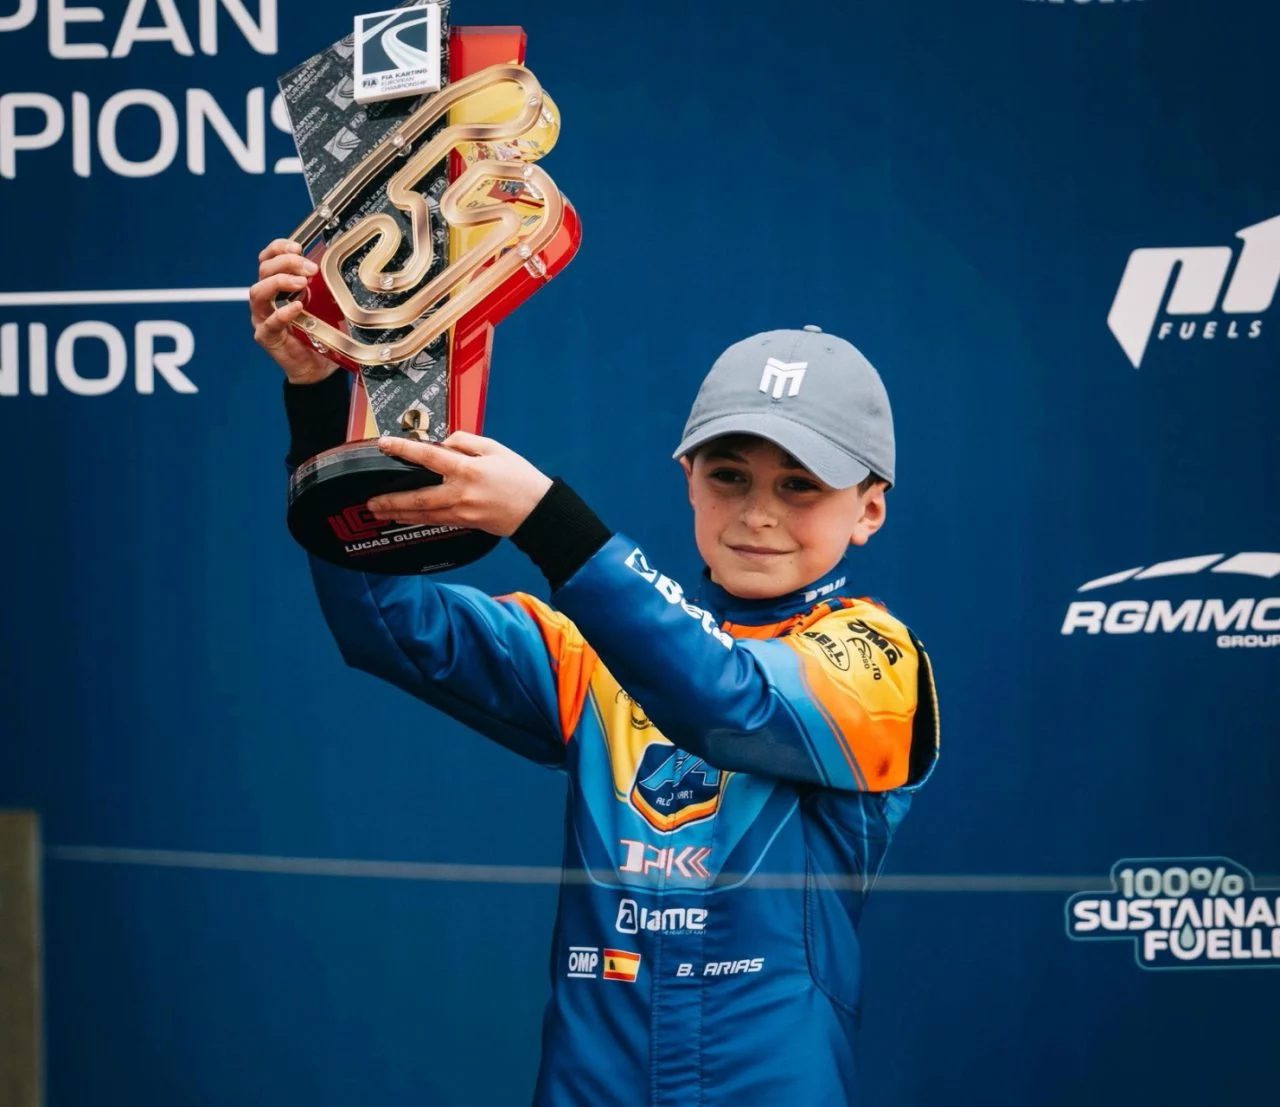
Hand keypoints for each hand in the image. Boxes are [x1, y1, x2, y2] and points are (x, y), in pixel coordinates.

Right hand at [250, 239, 338, 384]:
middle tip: (309, 269)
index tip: (298, 247)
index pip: (268, 259)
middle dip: (286, 263)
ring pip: (258, 292)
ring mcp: (262, 317)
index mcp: (276, 286)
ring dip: (280, 282)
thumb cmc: (318, 332)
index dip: (279, 248)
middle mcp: (266, 299)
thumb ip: (323, 287)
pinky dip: (283, 313)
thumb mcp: (324, 303)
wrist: (317, 366)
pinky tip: (297, 307)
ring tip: (301, 284)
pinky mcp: (266, 336)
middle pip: (263, 270)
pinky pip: (269, 322)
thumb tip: (335, 269)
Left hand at [368, 432, 552, 537]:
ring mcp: (463, 512)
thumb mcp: (495, 448)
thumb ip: (465, 441)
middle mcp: (461, 493)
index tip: (385, 444)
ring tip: (379, 512)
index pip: (429, 456)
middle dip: (391, 500)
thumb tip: (442, 443)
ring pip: (424, 514)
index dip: (404, 450)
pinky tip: (405, 518)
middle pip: (418, 497)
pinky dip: (418, 520)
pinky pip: (436, 521)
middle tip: (370, 501)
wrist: (538, 511)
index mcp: (469, 469)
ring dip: (399, 513)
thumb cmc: (520, 478)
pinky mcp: (466, 523)